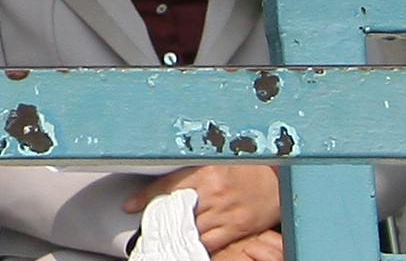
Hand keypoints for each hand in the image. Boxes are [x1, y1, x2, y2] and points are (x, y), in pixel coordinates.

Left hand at [157, 165, 284, 252]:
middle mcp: (214, 191)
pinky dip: (197, 245)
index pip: (167, 185)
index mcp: (205, 170)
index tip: (129, 205)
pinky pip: (211, 242)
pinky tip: (187, 245)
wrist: (277, 178)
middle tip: (145, 226)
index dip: (145, 197)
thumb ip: (192, 170)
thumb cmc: (246, 166)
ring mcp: (226, 211)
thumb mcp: (217, 160)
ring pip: (192, 229)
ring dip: (176, 234)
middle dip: (160, 220)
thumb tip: (166, 180)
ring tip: (162, 238)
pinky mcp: (237, 227)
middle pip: (177, 211)